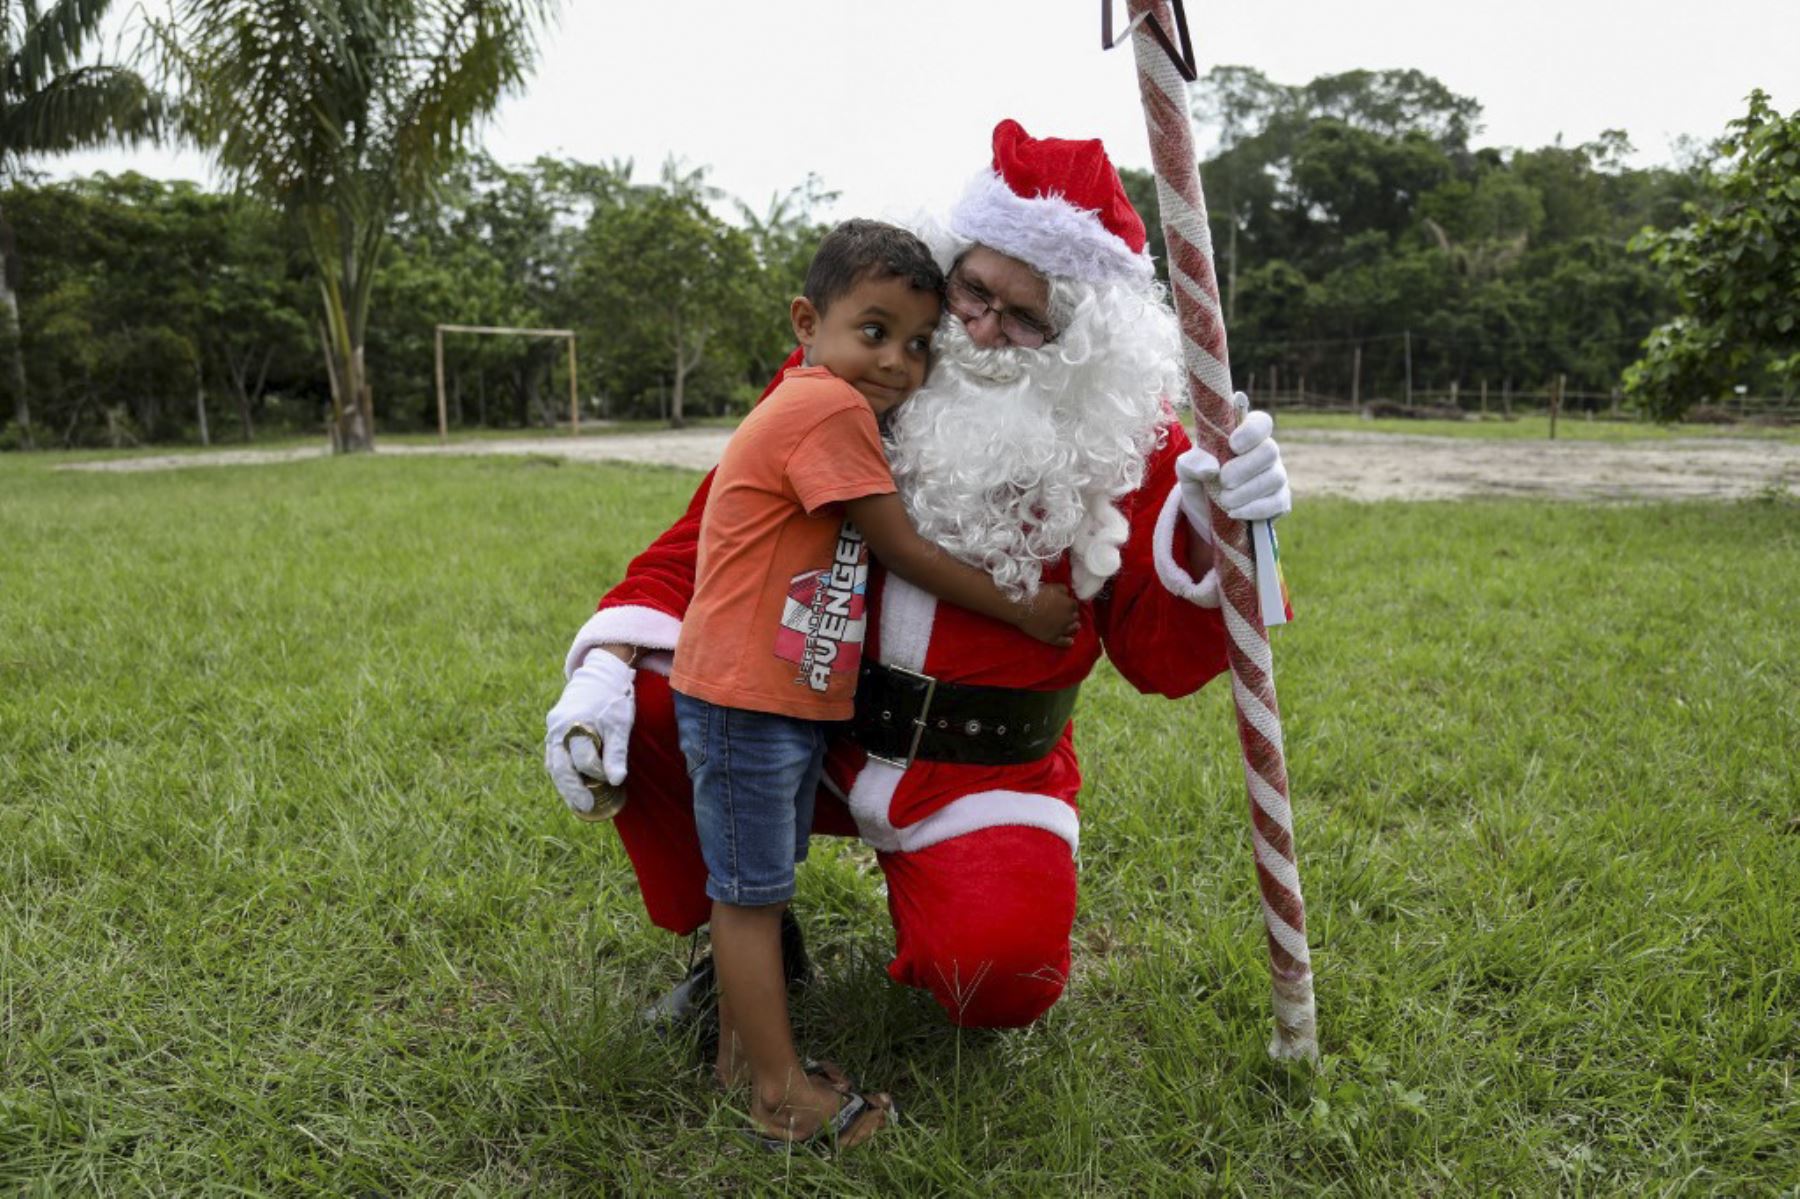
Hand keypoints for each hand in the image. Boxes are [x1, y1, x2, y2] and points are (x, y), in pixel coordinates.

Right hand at [543, 649, 635, 813]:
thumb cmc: (612, 700)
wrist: (599, 677)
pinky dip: (561, 773)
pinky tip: (570, 788)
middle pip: (560, 765)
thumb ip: (616, 752)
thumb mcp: (620, 724)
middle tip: (586, 806)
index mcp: (576, 723)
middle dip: (572, 789)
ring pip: (553, 763)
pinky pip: (553, 757)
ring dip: (564, 785)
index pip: (583, 757)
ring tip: (577, 804)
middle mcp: (558, 727)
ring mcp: (552, 730)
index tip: (611, 780)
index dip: (597, 771)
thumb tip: (616, 780)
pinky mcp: (553, 732)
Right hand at [1014, 582, 1080, 646]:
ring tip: (1072, 627)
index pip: (1075, 605)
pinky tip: (1070, 641)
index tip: (1065, 604)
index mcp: (1069, 605)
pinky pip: (1064, 642)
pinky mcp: (1052, 638)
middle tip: (1066, 614)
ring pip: (1072, 629)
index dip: (1070, 604)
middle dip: (1071, 615)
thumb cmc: (1037, 594)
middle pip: (1075, 617)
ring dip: (1073, 627)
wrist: (1023, 607)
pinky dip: (1068, 642)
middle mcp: (1068, 618)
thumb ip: (1064, 590)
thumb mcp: (1053, 587)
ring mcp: (1061, 629)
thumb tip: (1068, 594)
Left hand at [1176, 406, 1291, 526]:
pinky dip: (1253, 509)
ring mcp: (1276, 477)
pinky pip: (1276, 503)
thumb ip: (1192, 463)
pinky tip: (1234, 512)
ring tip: (1224, 500)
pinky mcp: (1279, 502)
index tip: (1233, 445)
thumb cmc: (1200, 482)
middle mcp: (1265, 453)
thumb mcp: (1187, 471)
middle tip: (1223, 481)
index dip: (1251, 431)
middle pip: (1270, 450)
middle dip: (1243, 468)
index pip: (1261, 422)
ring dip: (1245, 492)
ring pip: (1275, 478)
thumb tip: (1211, 468)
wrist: (1205, 515)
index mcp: (1245, 437)